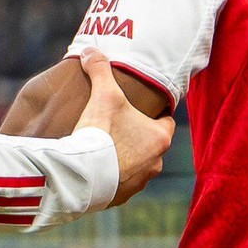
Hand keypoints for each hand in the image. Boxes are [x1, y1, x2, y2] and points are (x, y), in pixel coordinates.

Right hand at [79, 51, 174, 208]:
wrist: (81, 174)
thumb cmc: (100, 132)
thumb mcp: (103, 94)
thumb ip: (100, 70)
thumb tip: (89, 49)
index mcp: (160, 138)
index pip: (166, 122)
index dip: (153, 114)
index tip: (138, 110)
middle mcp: (156, 163)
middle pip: (151, 145)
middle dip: (138, 138)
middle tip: (117, 127)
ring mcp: (139, 183)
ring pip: (137, 166)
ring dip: (126, 159)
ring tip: (104, 149)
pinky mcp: (120, 198)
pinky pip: (120, 184)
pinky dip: (111, 177)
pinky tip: (96, 169)